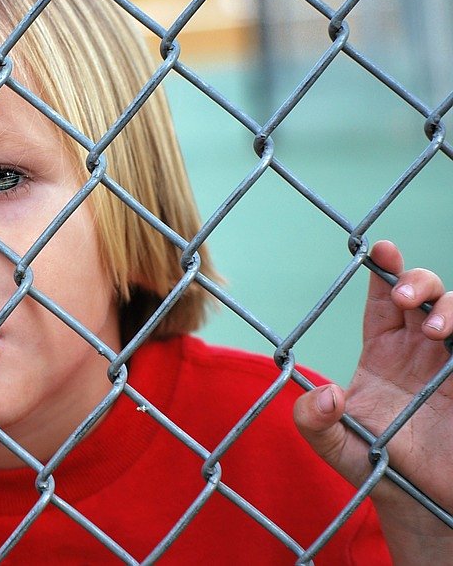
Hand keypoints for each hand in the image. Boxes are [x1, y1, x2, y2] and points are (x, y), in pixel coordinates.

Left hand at [294, 240, 452, 557]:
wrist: (421, 504)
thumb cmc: (376, 468)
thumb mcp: (334, 446)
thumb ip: (313, 422)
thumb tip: (324, 394)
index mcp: (382, 352)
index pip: (382, 299)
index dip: (383, 271)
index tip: (379, 249)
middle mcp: (420, 350)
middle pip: (423, 293)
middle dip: (416, 280)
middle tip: (405, 297)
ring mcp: (451, 364)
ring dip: (449, 306)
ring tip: (433, 329)